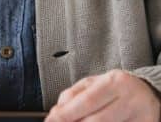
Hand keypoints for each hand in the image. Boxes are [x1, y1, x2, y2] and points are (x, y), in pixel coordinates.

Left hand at [46, 69, 160, 121]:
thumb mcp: (94, 83)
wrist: (150, 94)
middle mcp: (130, 100)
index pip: (86, 101)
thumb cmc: (116, 89)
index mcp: (115, 83)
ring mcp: (140, 118)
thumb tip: (56, 111)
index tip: (51, 120)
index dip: (66, 114)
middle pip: (96, 121)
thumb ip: (73, 95)